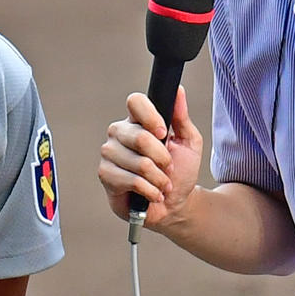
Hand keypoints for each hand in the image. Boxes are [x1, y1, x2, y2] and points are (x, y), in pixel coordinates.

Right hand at [97, 87, 203, 229]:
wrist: (174, 204)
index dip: (151, 117)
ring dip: (159, 178)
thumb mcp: (188, 143)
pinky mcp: (105, 175)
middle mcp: (120, 133)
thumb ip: (181, 118)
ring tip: (162, 183)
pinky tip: (153, 194)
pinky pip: (131, 180)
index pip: (135, 102)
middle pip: (139, 137)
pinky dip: (150, 190)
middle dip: (162, 158)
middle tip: (168, 167)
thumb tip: (179, 91)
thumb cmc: (180, 172)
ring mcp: (110, 153)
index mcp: (138, 121)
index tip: (165, 133)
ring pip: (139, 162)